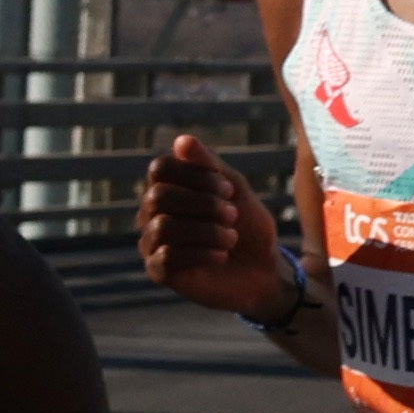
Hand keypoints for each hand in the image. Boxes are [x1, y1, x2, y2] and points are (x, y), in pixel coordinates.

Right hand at [139, 132, 293, 317]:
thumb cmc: (246, 226)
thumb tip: (181, 141)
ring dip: (206, 231)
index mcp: (167, 188)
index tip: (228, 190)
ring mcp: (151, 243)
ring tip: (230, 238)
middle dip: (203, 204)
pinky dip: (202, 253)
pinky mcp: (158, 271)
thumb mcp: (234, 189)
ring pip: (163, 226)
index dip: (196, 175)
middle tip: (232, 215)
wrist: (262, 269)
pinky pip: (167, 257)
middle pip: (158, 196)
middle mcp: (151, 213)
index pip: (160, 168)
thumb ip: (208, 165)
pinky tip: (221, 256)